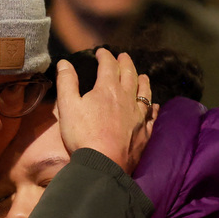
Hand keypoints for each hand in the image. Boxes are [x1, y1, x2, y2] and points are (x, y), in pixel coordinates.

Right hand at [55, 48, 152, 172]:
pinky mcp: (144, 133)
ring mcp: (138, 116)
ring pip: (145, 93)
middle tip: (124, 56)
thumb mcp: (68, 106)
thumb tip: (64, 63)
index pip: (108, 65)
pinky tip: (154, 106)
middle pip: (130, 75)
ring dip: (143, 81)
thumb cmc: (82, 135)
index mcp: (107, 89)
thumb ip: (66, 82)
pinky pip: (152, 116)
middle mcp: (126, 99)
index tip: (101, 52)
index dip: (105, 56)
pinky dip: (153, 108)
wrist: (103, 165)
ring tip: (143, 75)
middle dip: (126, 63)